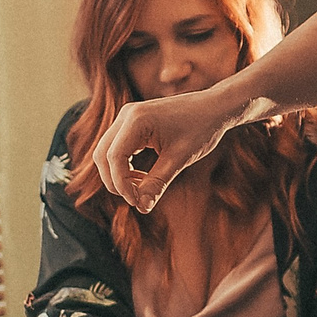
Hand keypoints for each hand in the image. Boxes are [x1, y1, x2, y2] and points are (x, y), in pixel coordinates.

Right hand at [92, 89, 235, 212]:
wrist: (214, 107)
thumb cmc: (201, 129)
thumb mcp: (179, 159)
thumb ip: (157, 183)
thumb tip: (142, 208)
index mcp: (136, 119)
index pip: (114, 158)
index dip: (121, 184)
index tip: (137, 202)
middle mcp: (126, 115)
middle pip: (102, 155)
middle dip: (115, 181)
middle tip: (137, 199)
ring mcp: (127, 118)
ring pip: (106, 153)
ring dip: (118, 175)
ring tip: (142, 188)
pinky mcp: (131, 123)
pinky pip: (116, 148)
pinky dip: (124, 166)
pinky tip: (142, 178)